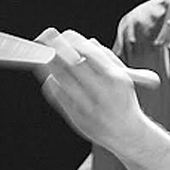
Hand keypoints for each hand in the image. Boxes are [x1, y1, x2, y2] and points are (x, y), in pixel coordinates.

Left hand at [34, 28, 147, 154]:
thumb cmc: (123, 100)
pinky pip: (57, 95)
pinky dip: (51, 81)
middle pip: (72, 65)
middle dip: (56, 48)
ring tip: (43, 53)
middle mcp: (101, 93)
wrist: (126, 134)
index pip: (90, 54)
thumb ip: (106, 58)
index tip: (64, 34)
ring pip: (61, 80)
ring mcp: (87, 106)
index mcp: (115, 79)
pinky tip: (50, 75)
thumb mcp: (124, 77)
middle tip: (45, 36)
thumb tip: (87, 41)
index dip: (73, 42)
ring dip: (49, 64)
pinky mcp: (75, 117)